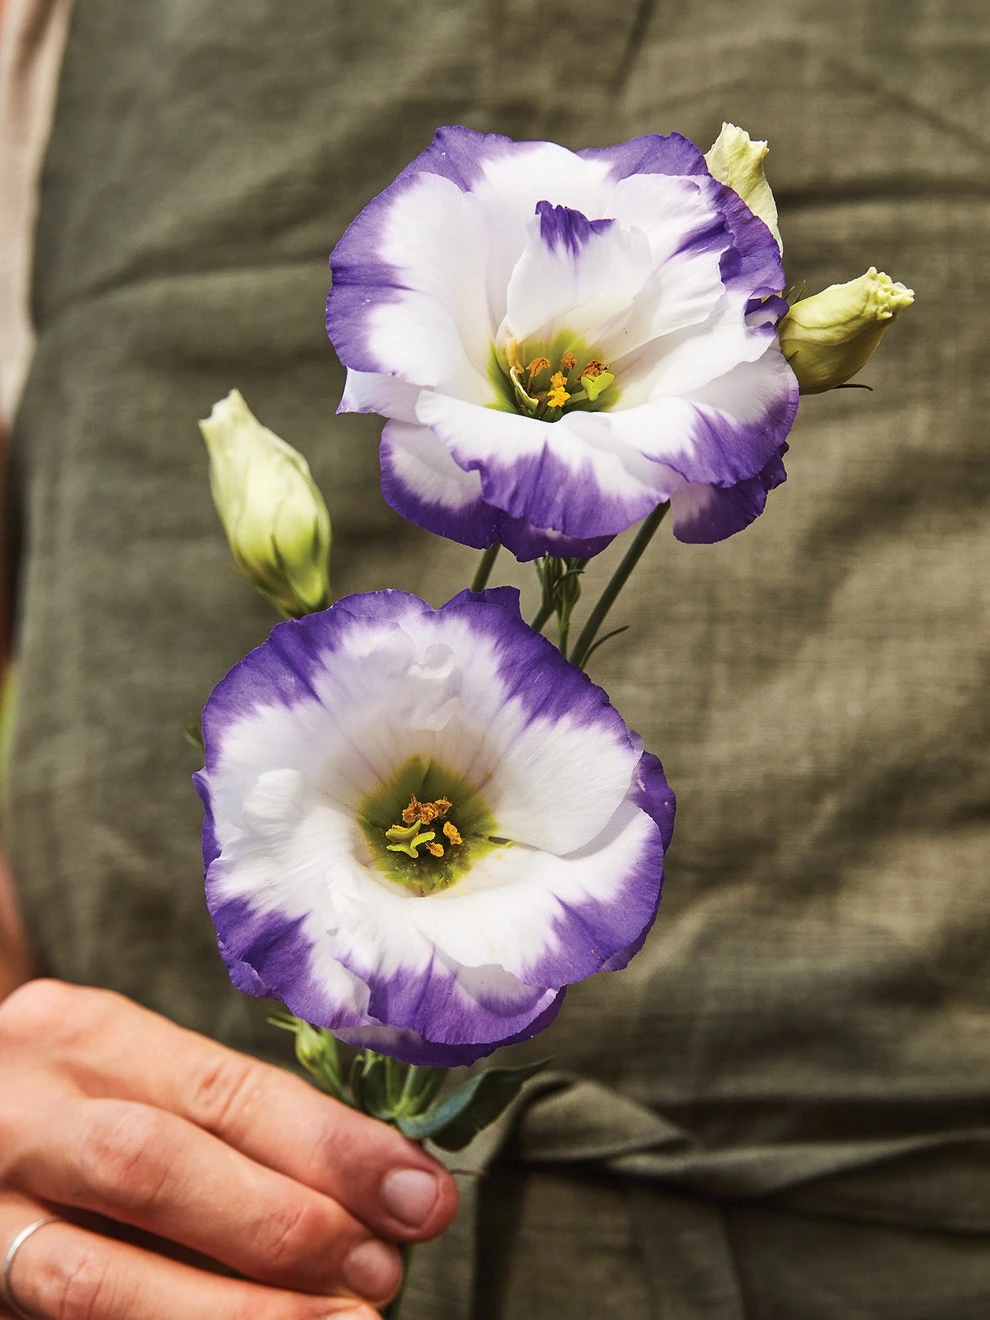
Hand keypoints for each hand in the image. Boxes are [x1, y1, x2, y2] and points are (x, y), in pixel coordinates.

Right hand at [0, 979, 457, 1318]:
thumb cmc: (80, 1103)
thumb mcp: (137, 1078)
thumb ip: (229, 1124)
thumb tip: (381, 1188)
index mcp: (81, 1035)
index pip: (219, 1090)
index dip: (327, 1147)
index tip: (418, 1193)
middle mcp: (19, 1115)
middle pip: (152, 1169)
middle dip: (282, 1227)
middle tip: (381, 1273)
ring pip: (92, 1279)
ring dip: (232, 1313)